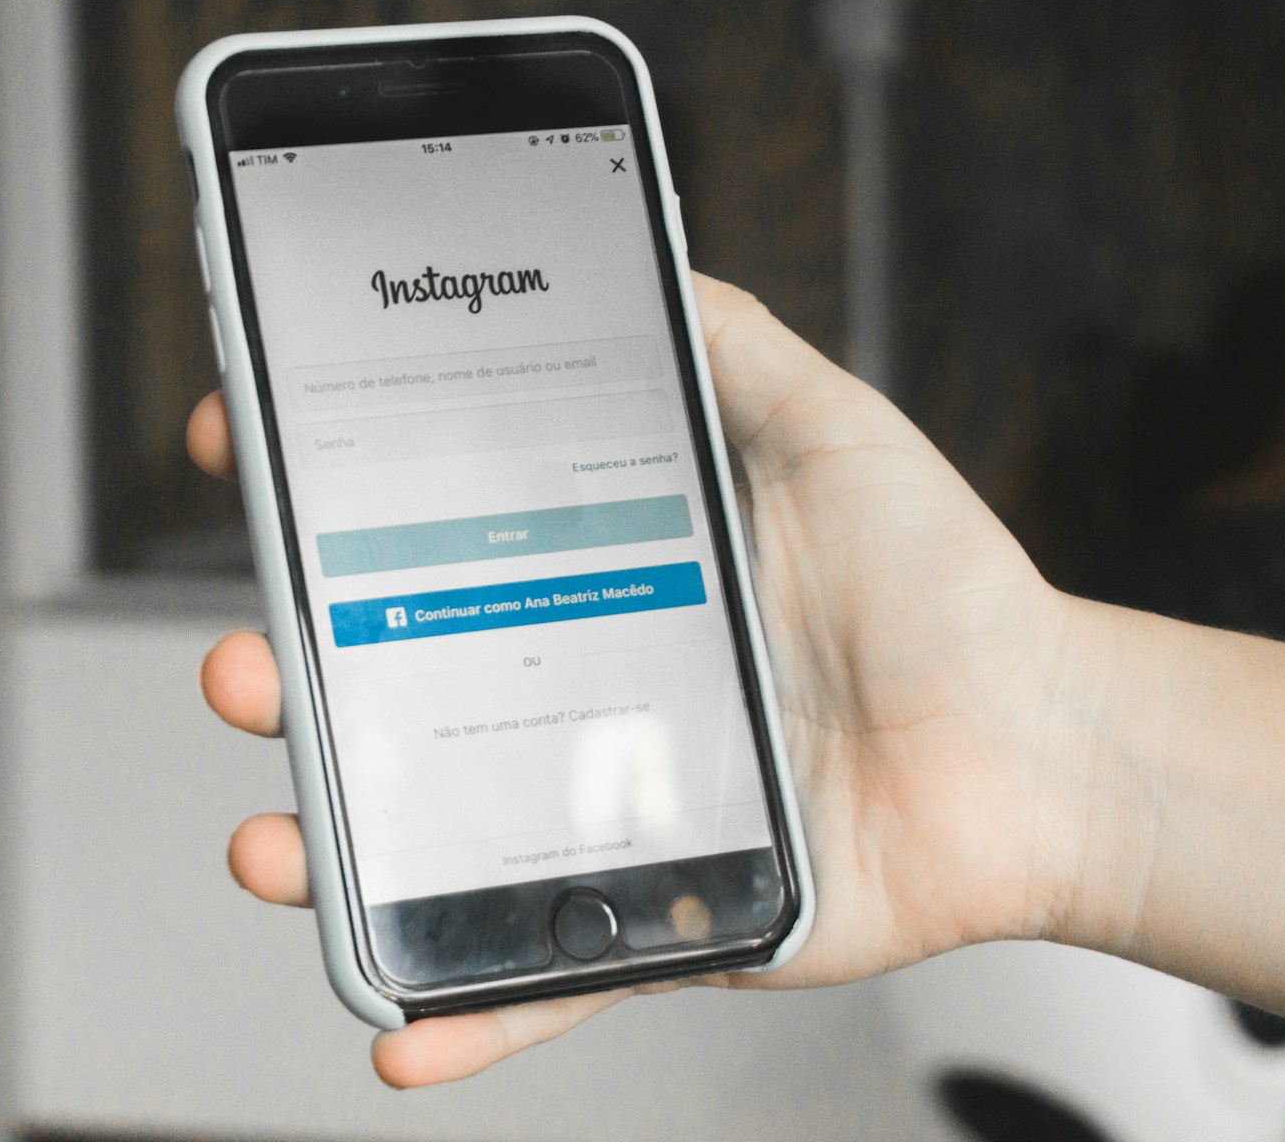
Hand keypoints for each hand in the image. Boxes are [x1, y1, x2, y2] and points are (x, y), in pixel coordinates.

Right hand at [189, 273, 1101, 1086]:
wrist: (1046, 747)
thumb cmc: (953, 592)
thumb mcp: (832, 431)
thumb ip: (729, 348)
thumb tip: (637, 262)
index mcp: (602, 571)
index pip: (427, 533)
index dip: (322, 501)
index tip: (238, 454)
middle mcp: (584, 687)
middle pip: (396, 689)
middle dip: (286, 678)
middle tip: (244, 664)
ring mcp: (611, 806)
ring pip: (434, 837)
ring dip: (330, 846)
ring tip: (276, 838)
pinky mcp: (662, 912)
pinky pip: (542, 976)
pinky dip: (464, 1011)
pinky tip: (396, 1022)